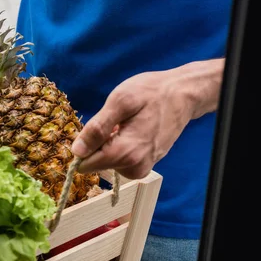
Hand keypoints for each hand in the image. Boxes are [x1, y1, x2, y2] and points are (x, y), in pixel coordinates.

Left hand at [71, 69, 197, 179]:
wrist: (182, 95)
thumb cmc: (151, 93)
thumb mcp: (120, 101)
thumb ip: (97, 128)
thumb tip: (77, 151)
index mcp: (126, 153)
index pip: (86, 164)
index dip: (83, 146)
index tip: (92, 128)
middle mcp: (134, 167)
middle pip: (96, 164)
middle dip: (97, 143)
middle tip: (115, 122)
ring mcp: (141, 168)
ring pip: (107, 162)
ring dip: (109, 143)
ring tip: (126, 124)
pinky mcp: (145, 165)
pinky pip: (119, 160)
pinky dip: (119, 146)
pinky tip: (131, 130)